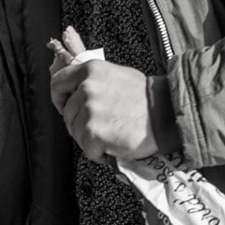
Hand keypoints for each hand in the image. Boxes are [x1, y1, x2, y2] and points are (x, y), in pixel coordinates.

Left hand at [47, 26, 156, 163]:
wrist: (166, 114)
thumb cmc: (146, 99)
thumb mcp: (117, 76)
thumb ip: (94, 81)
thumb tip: (76, 91)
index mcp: (91, 70)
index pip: (58, 83)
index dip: (59, 99)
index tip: (64, 107)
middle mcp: (87, 88)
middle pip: (67, 114)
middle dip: (80, 125)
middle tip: (102, 127)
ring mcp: (89, 110)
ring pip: (75, 133)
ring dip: (90, 139)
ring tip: (112, 135)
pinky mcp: (93, 132)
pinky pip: (87, 149)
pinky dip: (99, 153)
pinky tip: (114, 146)